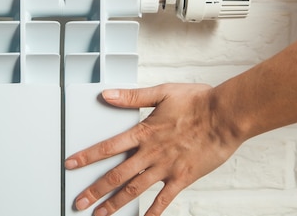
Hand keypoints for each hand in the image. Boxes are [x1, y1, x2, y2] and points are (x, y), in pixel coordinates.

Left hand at [65, 84, 242, 215]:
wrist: (226, 116)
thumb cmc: (198, 101)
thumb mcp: (162, 92)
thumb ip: (131, 97)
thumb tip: (106, 95)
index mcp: (144, 133)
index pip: (108, 147)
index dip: (87, 157)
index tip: (70, 165)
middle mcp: (151, 154)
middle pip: (116, 175)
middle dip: (95, 190)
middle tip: (78, 202)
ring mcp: (166, 168)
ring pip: (135, 190)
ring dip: (115, 204)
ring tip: (99, 215)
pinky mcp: (183, 178)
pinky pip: (164, 200)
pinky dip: (152, 212)